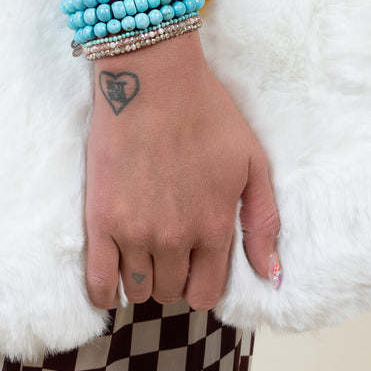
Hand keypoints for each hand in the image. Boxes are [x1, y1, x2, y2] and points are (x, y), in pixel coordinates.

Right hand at [84, 32, 280, 310]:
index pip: (208, 290)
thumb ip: (264, 221)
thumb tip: (272, 275)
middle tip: (167, 248)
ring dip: (142, 278)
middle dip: (173, 277)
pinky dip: (103, 292)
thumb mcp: (252, 161)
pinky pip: (97, 280)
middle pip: (172, 291)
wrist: (152, 78)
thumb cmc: (205, 110)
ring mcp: (135, 231)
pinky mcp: (100, 218)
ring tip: (141, 252)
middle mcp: (177, 237)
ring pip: (138, 288)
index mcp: (215, 226)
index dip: (202, 282)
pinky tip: (108, 285)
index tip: (194, 265)